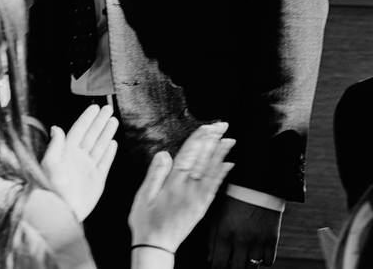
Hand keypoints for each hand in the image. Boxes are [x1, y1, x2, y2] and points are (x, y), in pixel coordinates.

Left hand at [41, 103, 117, 220]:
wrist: (62, 212)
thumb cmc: (52, 188)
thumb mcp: (50, 164)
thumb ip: (55, 145)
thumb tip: (57, 127)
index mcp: (66, 152)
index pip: (78, 130)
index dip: (87, 118)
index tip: (94, 107)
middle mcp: (78, 158)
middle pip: (91, 135)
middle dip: (99, 121)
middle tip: (108, 108)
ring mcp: (88, 169)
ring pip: (99, 146)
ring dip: (106, 133)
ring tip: (113, 120)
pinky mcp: (97, 180)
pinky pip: (105, 162)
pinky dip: (109, 153)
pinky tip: (113, 143)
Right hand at [128, 122, 234, 254]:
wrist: (156, 245)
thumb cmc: (146, 221)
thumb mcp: (143, 196)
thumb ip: (155, 174)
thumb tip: (164, 154)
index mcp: (173, 186)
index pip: (188, 156)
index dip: (198, 140)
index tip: (206, 127)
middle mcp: (188, 191)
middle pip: (203, 161)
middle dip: (213, 141)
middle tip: (222, 126)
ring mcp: (197, 199)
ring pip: (211, 172)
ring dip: (220, 155)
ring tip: (228, 140)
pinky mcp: (202, 207)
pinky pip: (214, 187)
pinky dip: (222, 174)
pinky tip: (228, 164)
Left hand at [205, 196, 281, 268]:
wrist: (257, 183)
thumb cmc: (233, 198)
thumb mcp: (217, 215)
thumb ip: (212, 238)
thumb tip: (210, 258)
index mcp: (223, 233)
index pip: (218, 264)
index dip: (217, 268)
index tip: (217, 266)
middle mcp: (241, 239)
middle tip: (231, 264)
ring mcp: (258, 241)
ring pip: (253, 267)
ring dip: (247, 265)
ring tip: (243, 259)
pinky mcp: (272, 239)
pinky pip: (269, 261)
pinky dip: (263, 261)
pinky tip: (257, 254)